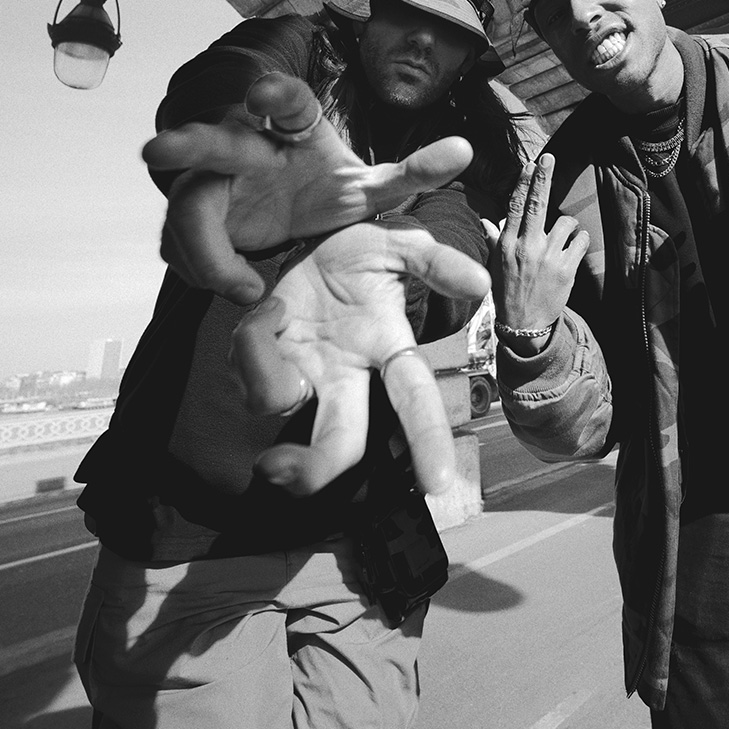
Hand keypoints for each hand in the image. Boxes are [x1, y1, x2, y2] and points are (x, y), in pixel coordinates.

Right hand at [146, 72, 474, 302]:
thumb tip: (466, 149)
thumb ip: (414, 172)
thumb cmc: (325, 187)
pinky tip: (238, 287)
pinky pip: (185, 245)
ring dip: (201, 243)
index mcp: (293, 128)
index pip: (286, 102)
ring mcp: (211, 183)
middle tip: (156, 148)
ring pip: (190, 206)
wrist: (283, 209)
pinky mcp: (196, 221)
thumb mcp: (372, 188)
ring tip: (243, 286)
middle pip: (213, 142)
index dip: (275, 94)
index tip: (266, 92)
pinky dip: (206, 269)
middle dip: (187, 144)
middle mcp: (245, 146)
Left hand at [232, 222, 490, 496]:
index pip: (415, 402)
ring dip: (264, 373)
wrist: (311, 243)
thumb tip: (481, 283)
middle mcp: (347, 376)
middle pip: (340, 439)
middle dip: (315, 467)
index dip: (427, 441)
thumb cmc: (363, 253)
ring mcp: (306, 375)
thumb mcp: (400, 246)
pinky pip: (248, 374)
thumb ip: (436, 262)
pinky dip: (247, 346)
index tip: (438, 484)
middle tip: (280, 472)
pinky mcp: (266, 366)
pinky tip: (266, 314)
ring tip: (273, 315)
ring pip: (279, 403)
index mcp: (388, 350)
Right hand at [491, 154, 586, 357]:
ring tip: (563, 240)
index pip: (515, 206)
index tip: (531, 164)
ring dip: (569, 226)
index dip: (524, 182)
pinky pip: (581, 240)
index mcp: (507, 244)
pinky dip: (580, 241)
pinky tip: (573, 249)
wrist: (525, 326)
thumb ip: (494, 240)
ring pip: (566, 223)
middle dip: (544, 177)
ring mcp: (548, 257)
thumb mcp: (495, 266)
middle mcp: (526, 247)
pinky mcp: (567, 269)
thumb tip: (486, 220)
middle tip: (549, 157)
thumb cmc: (508, 293)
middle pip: (537, 204)